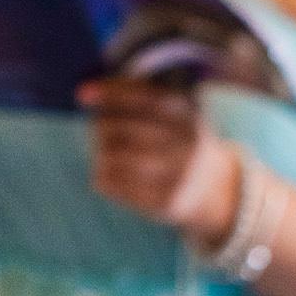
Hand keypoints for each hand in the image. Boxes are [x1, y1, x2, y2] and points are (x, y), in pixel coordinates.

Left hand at [77, 76, 238, 244]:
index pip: (142, 97)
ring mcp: (180, 175)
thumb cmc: (174, 139)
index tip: (81, 94)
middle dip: (100, 128)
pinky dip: (103, 178)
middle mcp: (187, 143)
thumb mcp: (168, 112)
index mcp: (187, 114)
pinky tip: (109, 176)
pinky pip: (116, 186)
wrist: (214, 188)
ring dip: (100, 154)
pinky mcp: (167, 202)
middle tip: (100, 132)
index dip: (109, 92)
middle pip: (120, 128)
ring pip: (113, 159)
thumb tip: (83, 93)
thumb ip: (130, 95)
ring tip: (104, 155)